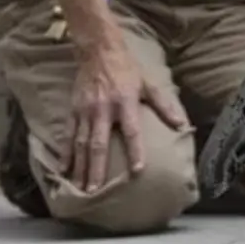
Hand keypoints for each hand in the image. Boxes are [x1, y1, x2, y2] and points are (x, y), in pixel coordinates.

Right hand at [62, 43, 187, 191]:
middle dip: (97, 169)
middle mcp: (103, 109)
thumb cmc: (127, 70)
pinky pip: (68, 135)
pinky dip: (65, 153)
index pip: (132, 132)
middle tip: (95, 191)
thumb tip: (181, 124)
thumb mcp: (149, 84)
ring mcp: (85, 111)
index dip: (135, 151)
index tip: (137, 171)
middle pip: (99, 144)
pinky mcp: (73, 110)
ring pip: (80, 144)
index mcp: (126, 103)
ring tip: (79, 188)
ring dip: (80, 167)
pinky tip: (63, 169)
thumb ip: (164, 105)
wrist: (98, 51)